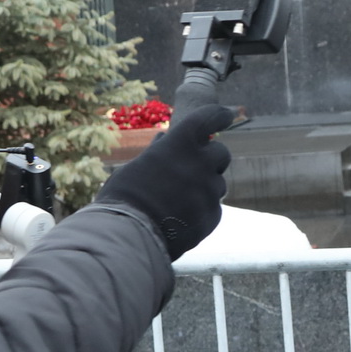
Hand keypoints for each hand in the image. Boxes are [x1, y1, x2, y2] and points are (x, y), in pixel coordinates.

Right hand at [95, 104, 232, 259]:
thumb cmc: (124, 197)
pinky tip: (181, 218)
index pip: (208, 119)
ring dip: (205, 186)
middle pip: (221, 153)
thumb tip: (164, 139)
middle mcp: (200, 164)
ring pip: (218, 183)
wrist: (129, 237)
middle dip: (212, 158)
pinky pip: (213, 207)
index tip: (226, 114)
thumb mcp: (136, 167)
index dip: (219, 115)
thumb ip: (157, 153)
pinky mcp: (213, 215)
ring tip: (179, 199)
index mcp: (180, 144)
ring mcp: (209, 191)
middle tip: (196, 166)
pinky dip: (202, 209)